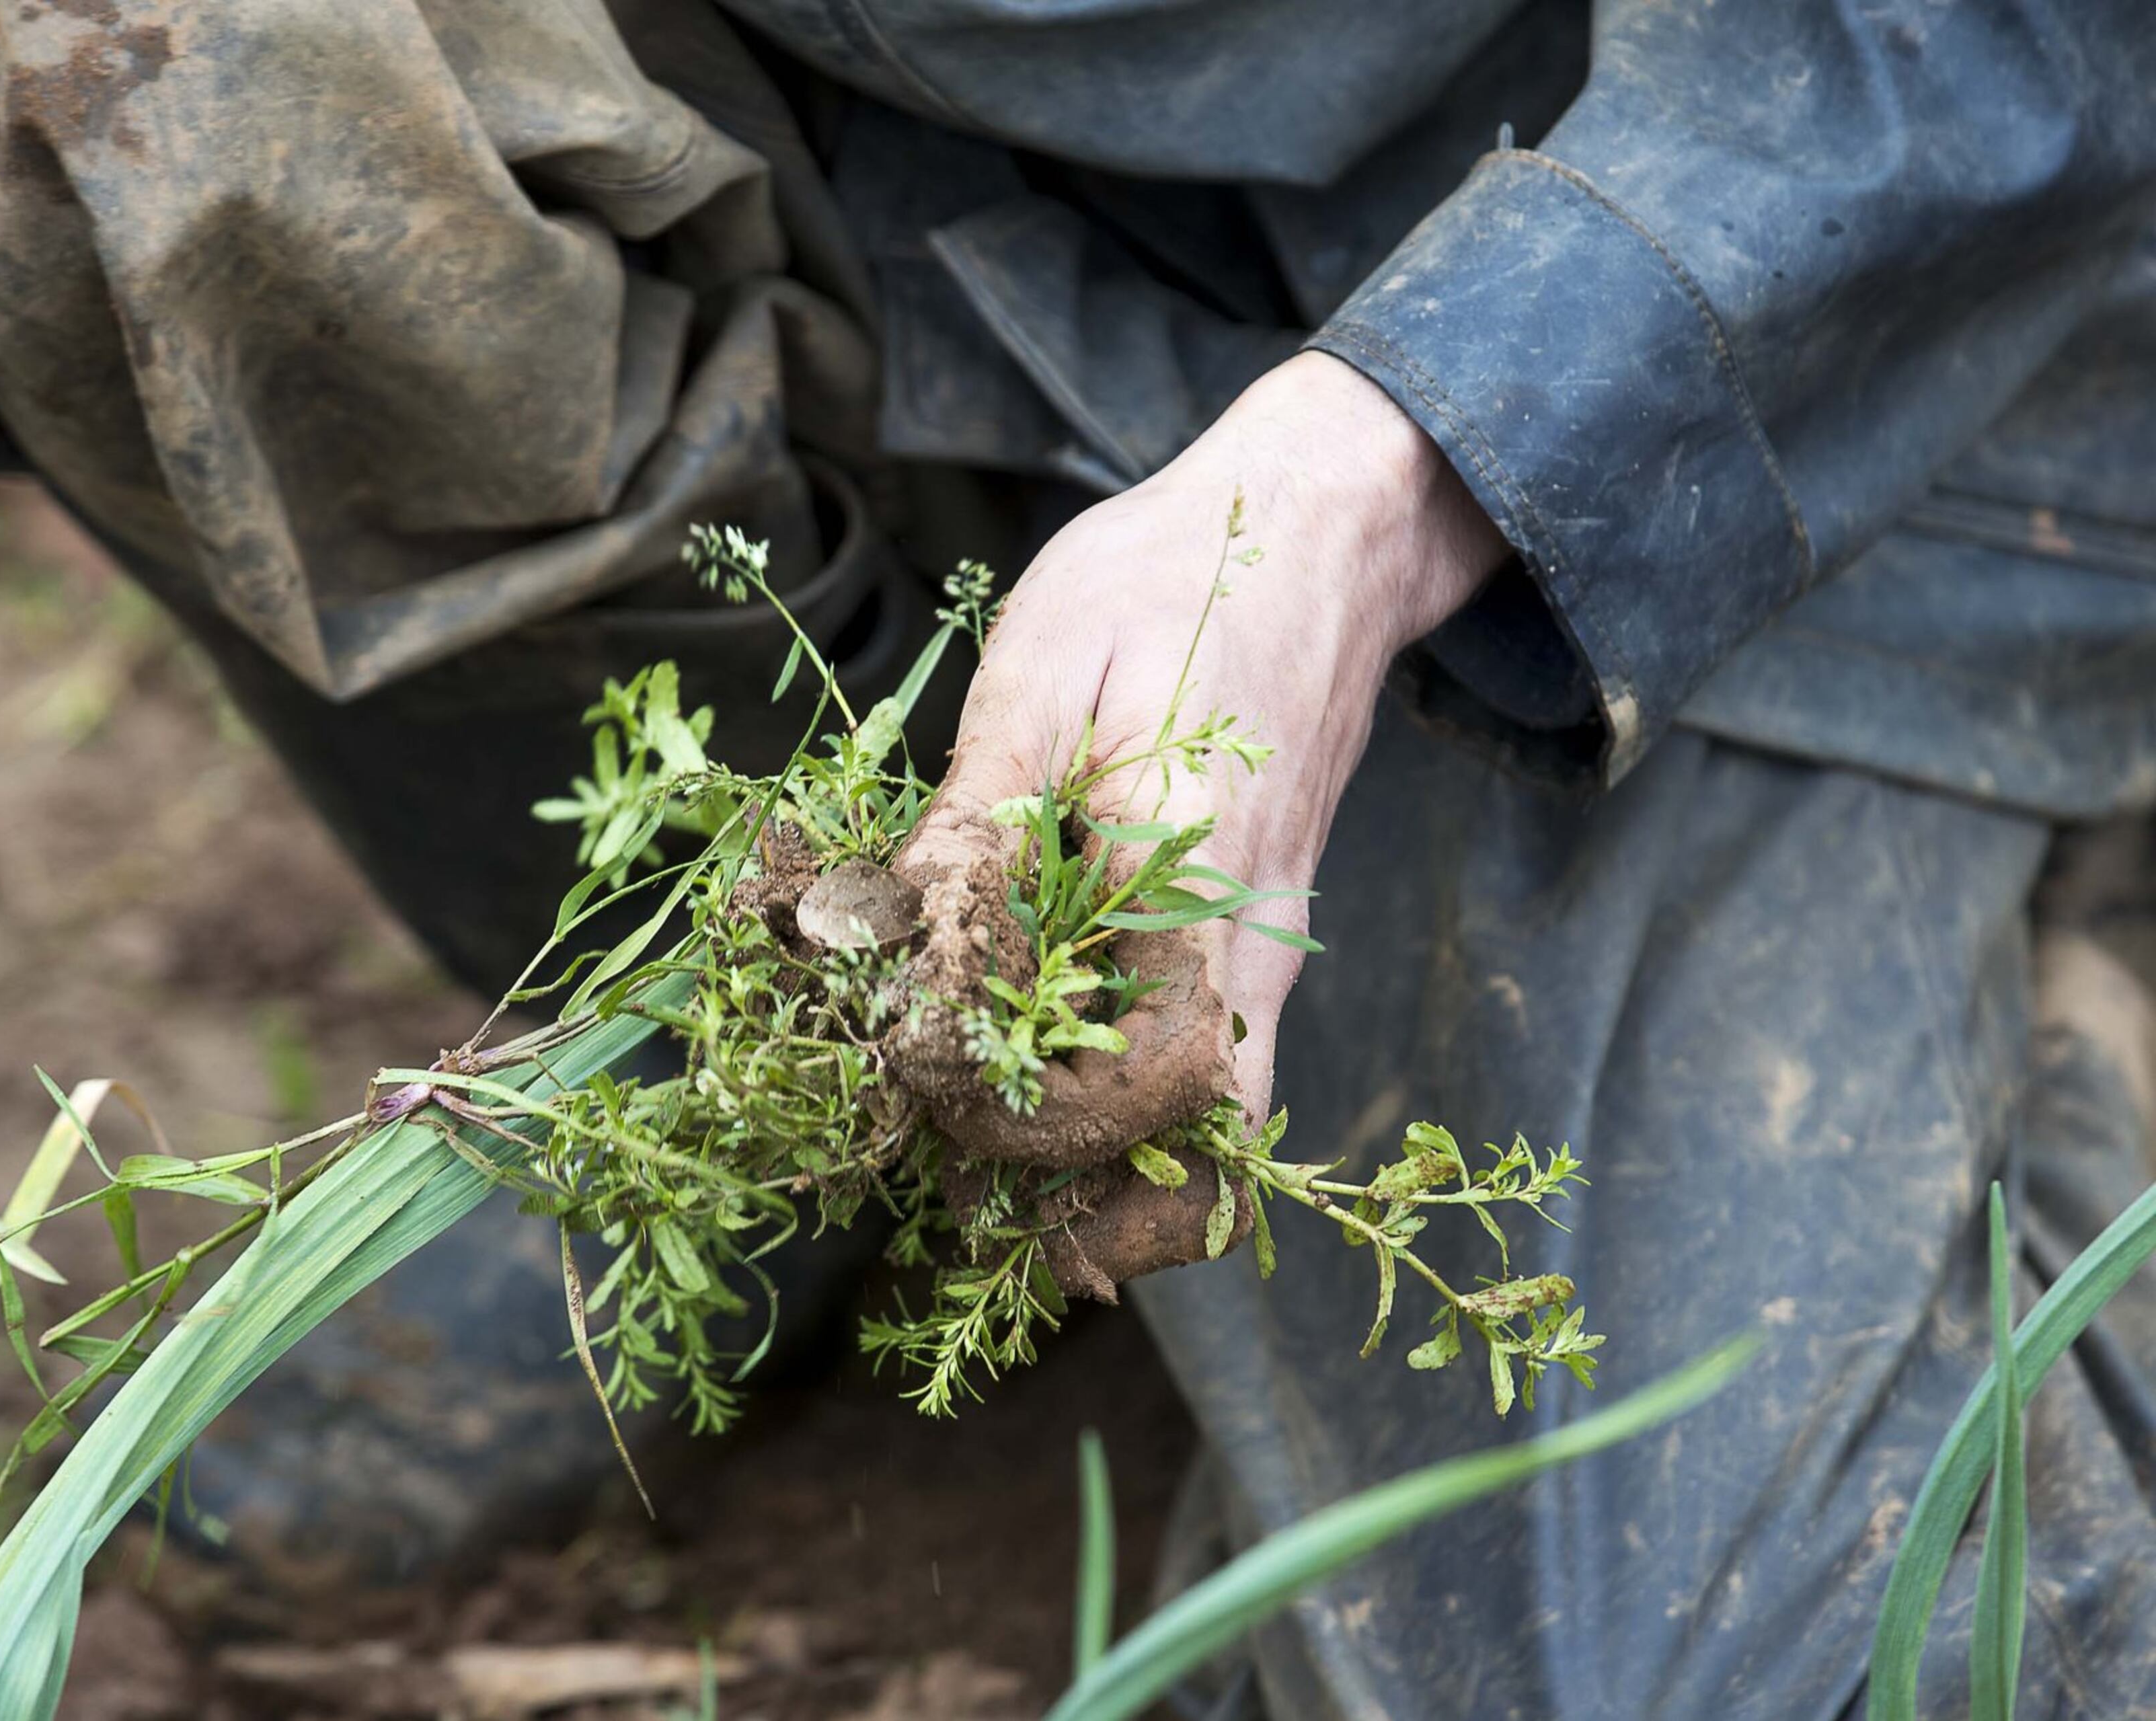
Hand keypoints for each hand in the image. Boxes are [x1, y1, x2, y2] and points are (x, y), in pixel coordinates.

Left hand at [892, 352, 1505, 1291]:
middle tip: (948, 1173)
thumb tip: (881, 950)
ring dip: (1114, 1184)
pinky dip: (1144, 1129)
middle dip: (1069, 1193)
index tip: (914, 1073)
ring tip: (989, 1175)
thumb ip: (971, 827)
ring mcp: (1268, 951)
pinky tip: (1040, 1099)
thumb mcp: (1039, 675)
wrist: (1322, 536)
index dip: (1012, 1116)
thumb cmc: (1170, 585)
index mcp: (1186, 879)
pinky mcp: (1260, 942)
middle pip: (1196, 1150)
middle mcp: (1247, 942)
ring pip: (1222, 1133)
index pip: (1122, 1079)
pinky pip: (1223, 1077)